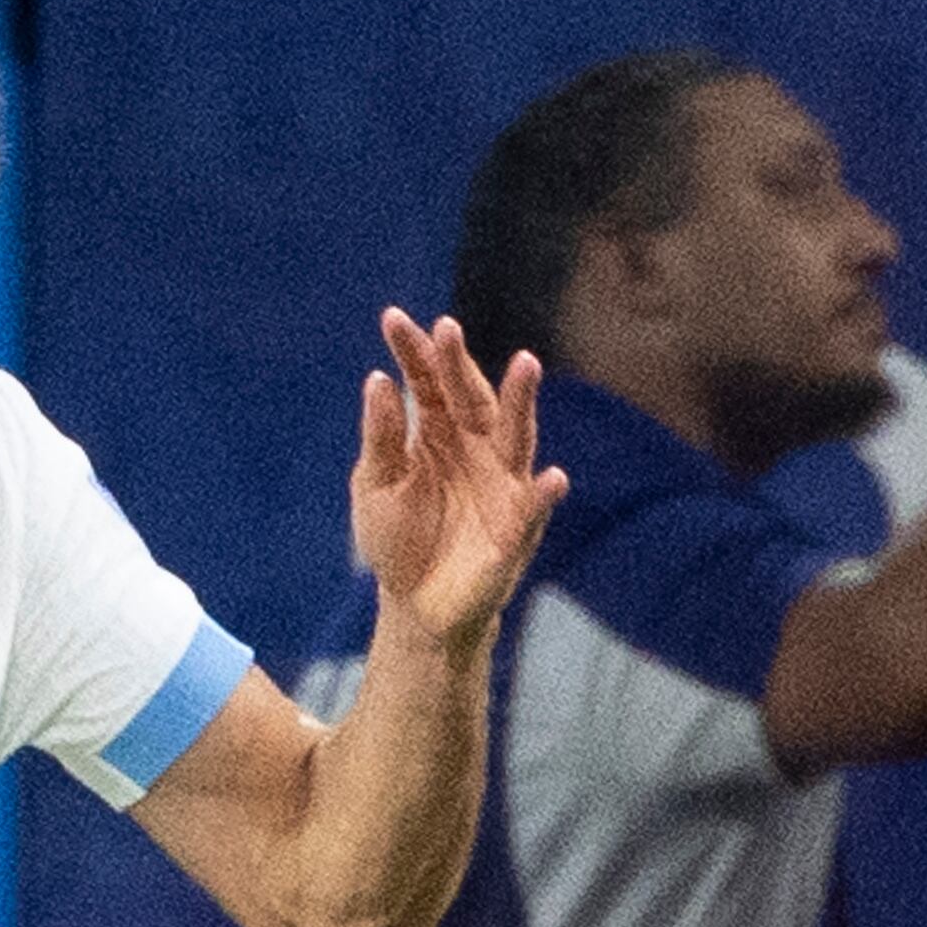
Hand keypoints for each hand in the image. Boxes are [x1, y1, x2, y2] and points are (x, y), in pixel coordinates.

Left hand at [345, 307, 566, 650]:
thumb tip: (377, 380)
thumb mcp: (375, 487)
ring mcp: (501, 482)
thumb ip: (381, 438)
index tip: (393, 319)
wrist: (416, 607)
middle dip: (459, 364)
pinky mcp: (516, 526)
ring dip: (521, 401)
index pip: (426, 383)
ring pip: (515, 433)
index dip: (414, 352)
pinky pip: (534, 507)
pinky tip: (551, 478)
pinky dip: (544, 494)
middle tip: (446, 329)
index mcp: (437, 433)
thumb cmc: (399, 540)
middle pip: (470, 396)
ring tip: (525, 365)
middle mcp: (475, 446)